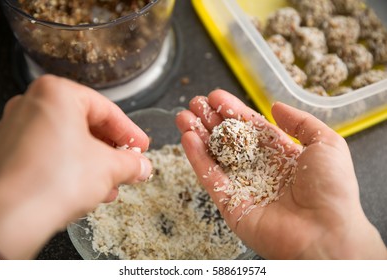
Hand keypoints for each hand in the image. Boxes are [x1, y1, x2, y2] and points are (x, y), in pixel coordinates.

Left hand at [0, 75, 151, 258]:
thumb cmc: (55, 181)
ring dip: (94, 163)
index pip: (106, 110)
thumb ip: (131, 163)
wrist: (10, 219)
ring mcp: (16, 129)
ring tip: (111, 184)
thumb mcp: (109, 168)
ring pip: (68, 142)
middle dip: (111, 151)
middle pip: (86, 125)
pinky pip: (50, 155)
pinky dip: (72, 168)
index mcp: (57, 94)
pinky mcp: (9, 154)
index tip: (141, 146)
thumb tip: (140, 166)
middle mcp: (32, 105)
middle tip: (128, 165)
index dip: (130, 132)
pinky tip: (88, 189)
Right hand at [176, 89, 386, 258]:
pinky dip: (197, 158)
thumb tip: (275, 107)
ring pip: (214, 156)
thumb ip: (300, 122)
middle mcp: (259, 168)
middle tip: (195, 103)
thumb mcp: (326, 143)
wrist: (326, 233)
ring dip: (198, 135)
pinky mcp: (229, 203)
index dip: (232, 111)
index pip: (250, 127)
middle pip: (228, 139)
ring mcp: (242, 186)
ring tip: (183, 116)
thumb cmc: (332, 188)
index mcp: (281, 154)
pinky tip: (187, 138)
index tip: (216, 97)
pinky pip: (210, 177)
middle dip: (211, 120)